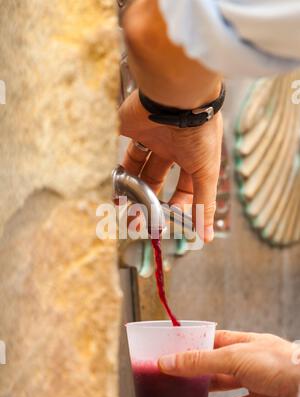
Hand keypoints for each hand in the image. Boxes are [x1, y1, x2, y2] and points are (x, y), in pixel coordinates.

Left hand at [119, 90, 222, 242]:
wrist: (176, 94)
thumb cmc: (199, 132)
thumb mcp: (206, 172)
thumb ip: (204, 203)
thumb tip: (207, 236)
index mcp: (192, 157)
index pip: (184, 189)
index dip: (177, 207)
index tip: (167, 223)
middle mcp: (172, 148)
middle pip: (158, 182)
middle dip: (149, 203)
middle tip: (139, 222)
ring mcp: (152, 139)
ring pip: (139, 171)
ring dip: (132, 193)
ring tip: (125, 212)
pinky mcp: (131, 131)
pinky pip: (124, 157)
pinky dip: (121, 175)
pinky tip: (118, 193)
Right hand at [158, 331, 299, 396]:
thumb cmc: (279, 364)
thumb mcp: (233, 356)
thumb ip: (199, 362)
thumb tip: (166, 362)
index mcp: (246, 347)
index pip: (215, 345)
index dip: (194, 350)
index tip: (172, 356)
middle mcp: (252, 371)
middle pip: (217, 380)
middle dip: (194, 388)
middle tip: (172, 393)